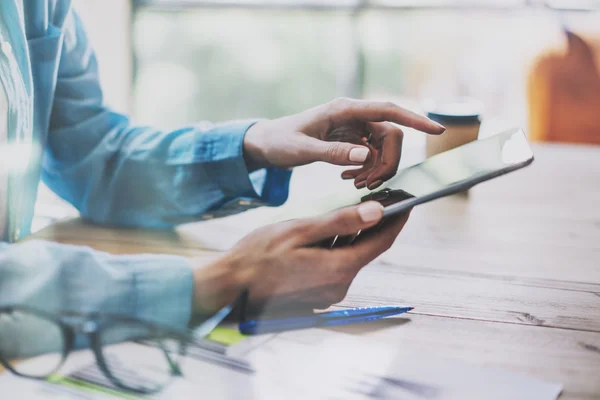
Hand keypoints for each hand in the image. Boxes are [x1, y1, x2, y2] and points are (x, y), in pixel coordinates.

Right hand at [191, 201, 409, 313]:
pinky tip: (338, 230)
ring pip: (352, 256)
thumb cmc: (258, 255)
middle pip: (369, 249)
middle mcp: (339, 285)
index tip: (408, 200)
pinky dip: (342, 247)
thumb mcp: (300, 230)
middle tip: (388, 198)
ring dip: (359, 234)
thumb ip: (340, 222)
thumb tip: (377, 213)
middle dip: (379, 224)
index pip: (381, 241)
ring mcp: (328, 292)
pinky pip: (338, 265)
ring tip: (365, 209)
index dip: (397, 219)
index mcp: (339, 269)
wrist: (231, 286)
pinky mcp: (317, 292)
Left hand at [243, 97, 444, 189]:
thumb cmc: (281, 141)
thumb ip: (333, 152)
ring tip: (354, 184)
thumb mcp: (303, 150)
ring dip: (376, 169)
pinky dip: (367, 170)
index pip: (388, 110)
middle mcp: (354, 116)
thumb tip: (365, 155)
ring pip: (383, 149)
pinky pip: (372, 156)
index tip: (437, 130)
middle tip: (367, 185)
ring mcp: (354, 129)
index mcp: (345, 110)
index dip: (415, 119)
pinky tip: (348, 179)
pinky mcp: (352, 141)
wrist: (267, 144)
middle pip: (391, 136)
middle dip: (386, 162)